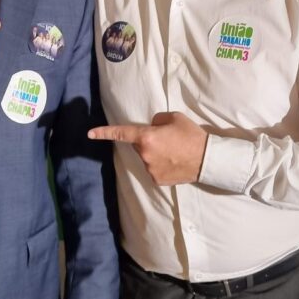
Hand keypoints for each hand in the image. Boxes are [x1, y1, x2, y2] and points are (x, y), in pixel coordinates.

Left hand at [89, 111, 207, 184]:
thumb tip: (151, 127)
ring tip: (174, 152)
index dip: (104, 133)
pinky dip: (160, 165)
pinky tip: (174, 163)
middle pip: (139, 145)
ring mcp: (150, 169)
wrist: (207, 159)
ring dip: (155, 154)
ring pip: (146, 158)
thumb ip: (157, 120)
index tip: (90, 134)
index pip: (121, 133)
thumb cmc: (191, 135)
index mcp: (147, 137)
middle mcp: (145, 154)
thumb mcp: (174, 118)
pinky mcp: (157, 180)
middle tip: (168, 140)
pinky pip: (153, 169)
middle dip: (148, 141)